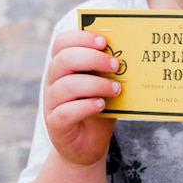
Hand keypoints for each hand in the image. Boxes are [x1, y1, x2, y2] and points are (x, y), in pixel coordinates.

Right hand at [43, 30, 120, 165]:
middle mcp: (53, 81)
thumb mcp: (104, 84)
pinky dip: (86, 106)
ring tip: (116, 89)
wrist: (88, 145)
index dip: (81, 38)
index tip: (104, 41)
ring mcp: (52, 102)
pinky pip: (66, 111)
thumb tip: (131, 51)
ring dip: (96, 84)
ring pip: (67, 85)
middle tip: (116, 65)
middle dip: (93, 58)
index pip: (62, 42)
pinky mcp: (55, 123)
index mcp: (63, 65)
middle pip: (64, 60)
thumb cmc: (98, 107)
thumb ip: (108, 70)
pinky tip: (101, 105)